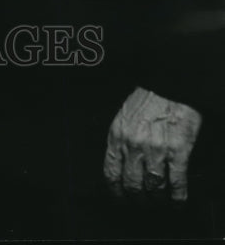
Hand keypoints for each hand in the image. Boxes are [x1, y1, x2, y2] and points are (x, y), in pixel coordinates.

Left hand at [103, 87, 201, 201]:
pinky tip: (177, 201)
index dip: (116, 191)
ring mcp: (156, 149)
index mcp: (117, 136)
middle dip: (138, 199)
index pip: (111, 173)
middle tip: (144, 203)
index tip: (121, 198)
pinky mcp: (177, 151)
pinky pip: (176, 183)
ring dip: (158, 199)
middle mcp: (134, 145)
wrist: (169, 86)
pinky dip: (177, 197)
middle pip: (133, 185)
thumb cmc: (146, 101)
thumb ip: (120, 141)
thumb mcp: (123, 118)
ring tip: (160, 201)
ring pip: (155, 188)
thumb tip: (120, 167)